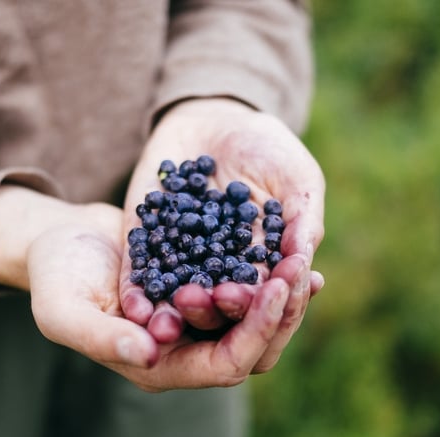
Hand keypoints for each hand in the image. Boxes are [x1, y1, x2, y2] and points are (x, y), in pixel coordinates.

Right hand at [0, 185, 319, 390]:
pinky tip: (292, 247)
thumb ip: (99, 336)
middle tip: (302, 267)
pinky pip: (247, 289)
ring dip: (284, 294)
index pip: (225, 365)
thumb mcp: (63, 307)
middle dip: (282, 311)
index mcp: (158, 366)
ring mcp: (196, 323)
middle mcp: (185, 352)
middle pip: (254, 347)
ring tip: (305, 259)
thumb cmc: (55, 275)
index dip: (256, 332)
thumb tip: (148, 355)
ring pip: (257, 320)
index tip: (276, 288)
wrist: (59, 240)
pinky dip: (270, 273)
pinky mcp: (201, 292)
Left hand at [120, 98, 325, 372]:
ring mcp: (181, 263)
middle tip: (218, 298)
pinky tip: (136, 307)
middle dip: (218, 307)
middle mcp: (221, 275)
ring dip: (175, 312)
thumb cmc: (266, 149)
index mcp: (261, 268)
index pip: (264, 296)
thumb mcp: (296, 178)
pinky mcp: (145, 248)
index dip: (265, 298)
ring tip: (174, 314)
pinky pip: (139, 276)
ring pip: (177, 300)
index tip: (266, 293)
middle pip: (219, 307)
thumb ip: (303, 219)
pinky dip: (137, 294)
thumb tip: (303, 262)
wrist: (212, 120)